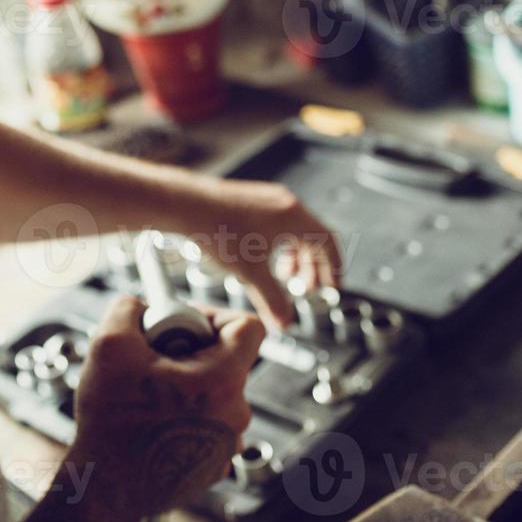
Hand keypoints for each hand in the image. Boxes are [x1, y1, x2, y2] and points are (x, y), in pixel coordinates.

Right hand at [64, 296, 263, 521]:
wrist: (105, 488)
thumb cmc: (112, 425)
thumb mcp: (110, 345)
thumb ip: (129, 309)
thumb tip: (138, 305)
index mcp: (222, 381)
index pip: (248, 327)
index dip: (214, 315)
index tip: (185, 322)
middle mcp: (234, 414)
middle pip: (227, 361)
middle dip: (191, 352)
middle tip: (154, 358)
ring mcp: (226, 443)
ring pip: (215, 395)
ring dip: (186, 387)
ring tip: (148, 394)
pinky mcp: (213, 465)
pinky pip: (208, 425)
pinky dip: (185, 417)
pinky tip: (153, 421)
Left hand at [188, 180, 342, 329]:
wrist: (186, 205)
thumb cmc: (218, 229)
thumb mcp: (250, 272)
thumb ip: (271, 300)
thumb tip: (284, 323)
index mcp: (293, 216)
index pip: (328, 242)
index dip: (334, 267)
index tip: (332, 286)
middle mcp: (285, 203)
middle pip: (313, 236)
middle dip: (313, 266)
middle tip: (307, 288)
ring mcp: (268, 198)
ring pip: (294, 229)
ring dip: (295, 255)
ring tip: (285, 276)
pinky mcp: (252, 199)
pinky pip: (277, 223)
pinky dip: (279, 244)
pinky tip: (263, 259)